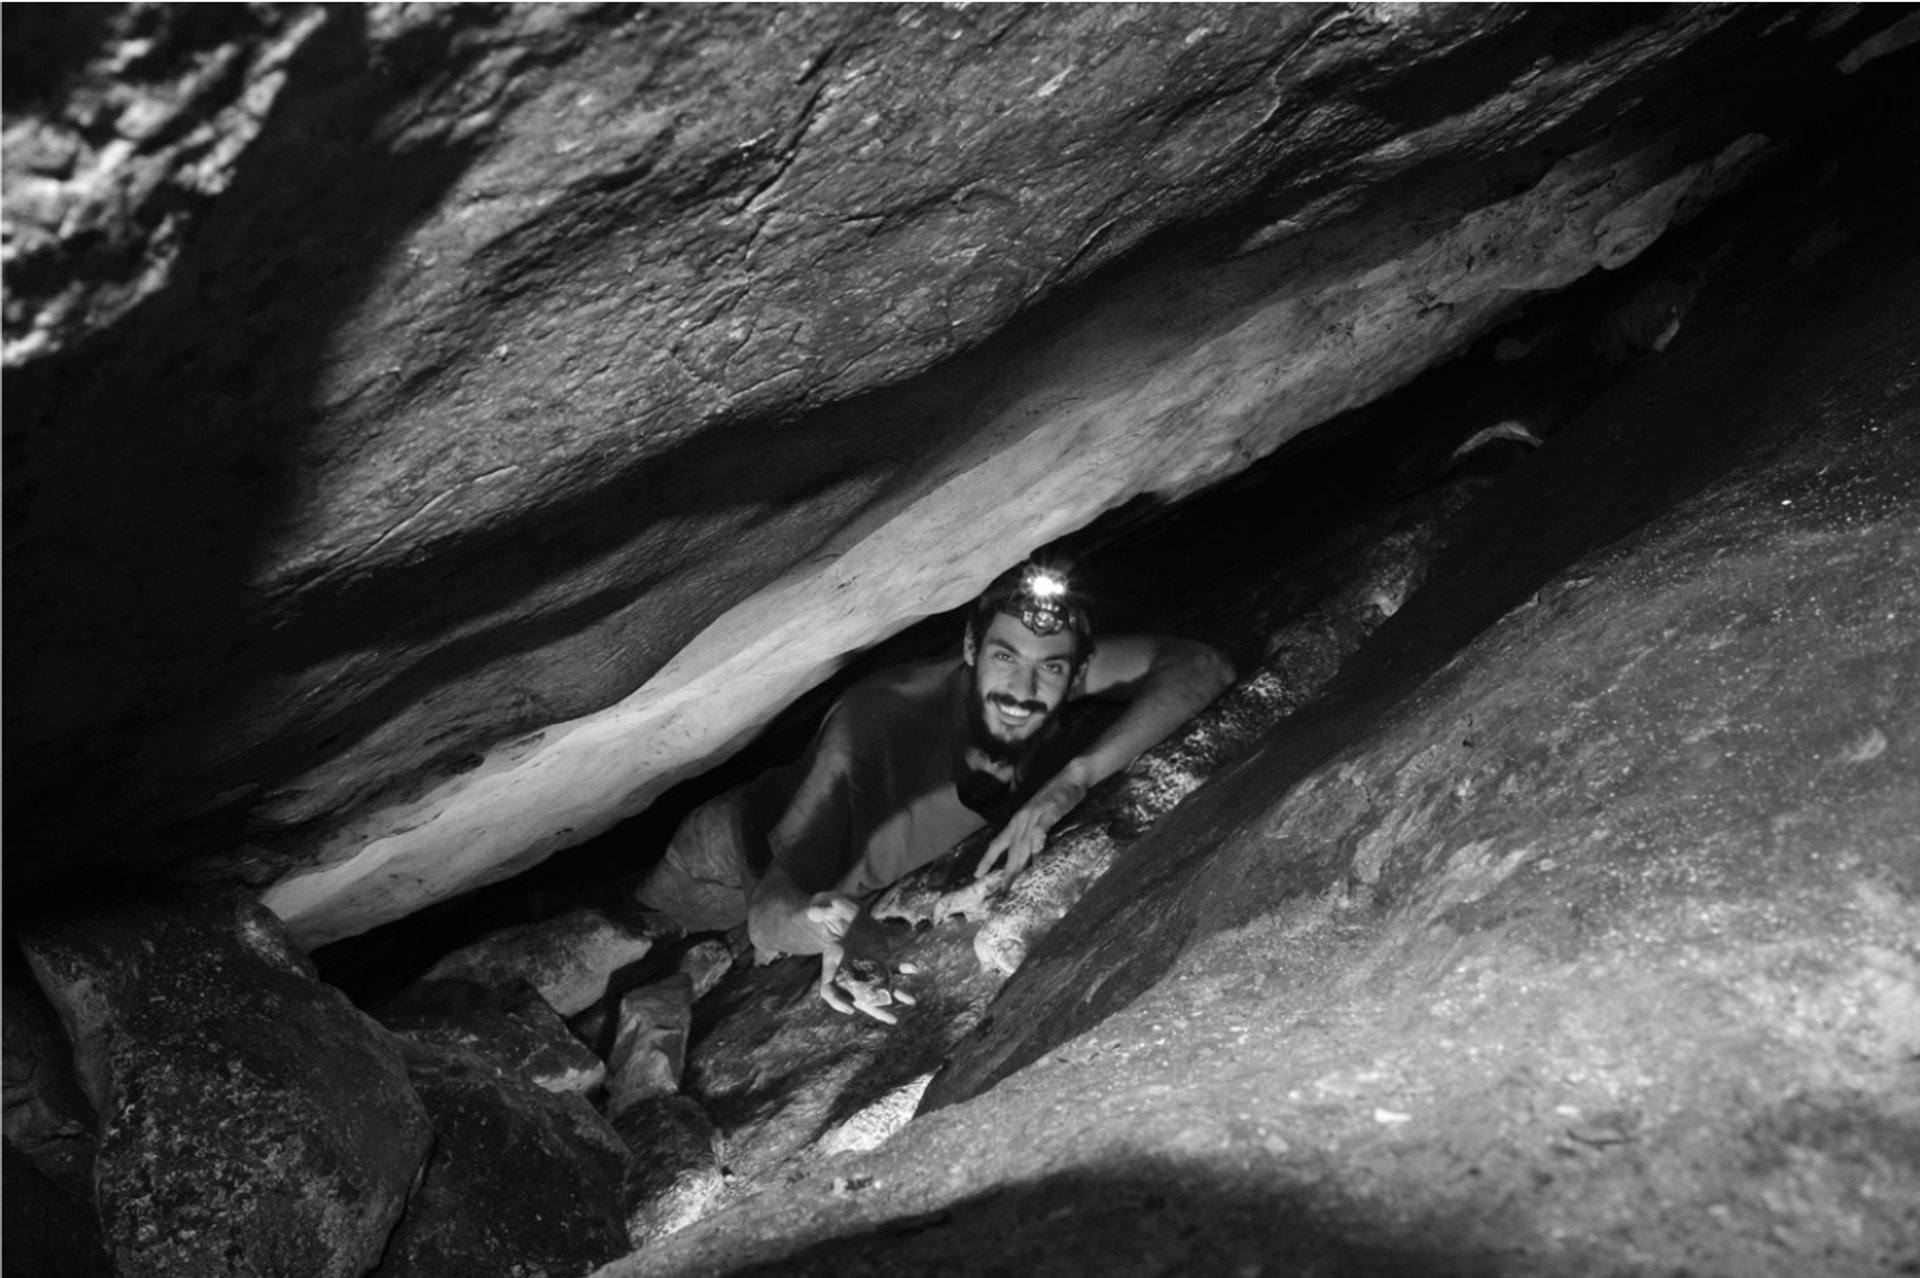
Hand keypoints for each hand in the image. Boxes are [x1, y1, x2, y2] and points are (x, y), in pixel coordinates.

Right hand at [806, 894, 918, 1023]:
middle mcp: (850, 970)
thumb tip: (815, 911)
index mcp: (831, 964)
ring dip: (896, 994)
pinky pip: (893, 966)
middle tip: (892, 1019)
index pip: (828, 989)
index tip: (850, 1008)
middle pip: (861, 997)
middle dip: (877, 1010)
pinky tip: (914, 968)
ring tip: (912, 1000)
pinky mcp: (881, 957)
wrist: (845, 914)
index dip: (837, 1001)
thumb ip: (818, 909)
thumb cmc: (831, 912)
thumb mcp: (822, 908)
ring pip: (881, 986)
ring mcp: (868, 966)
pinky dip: (903, 968)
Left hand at [972, 768, 1087, 881]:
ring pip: (1023, 843)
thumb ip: (1032, 833)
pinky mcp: (1049, 811)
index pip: (998, 843)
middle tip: (1002, 892)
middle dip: (1006, 872)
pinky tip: (1036, 852)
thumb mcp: (1038, 816)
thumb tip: (1029, 853)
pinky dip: (1037, 840)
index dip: (987, 859)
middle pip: (1011, 850)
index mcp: (1017, 821)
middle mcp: (1021, 820)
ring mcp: (1034, 815)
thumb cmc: (1055, 797)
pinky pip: (1041, 828)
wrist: (1070, 777)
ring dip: (1018, 864)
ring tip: (1013, 881)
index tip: (977, 874)